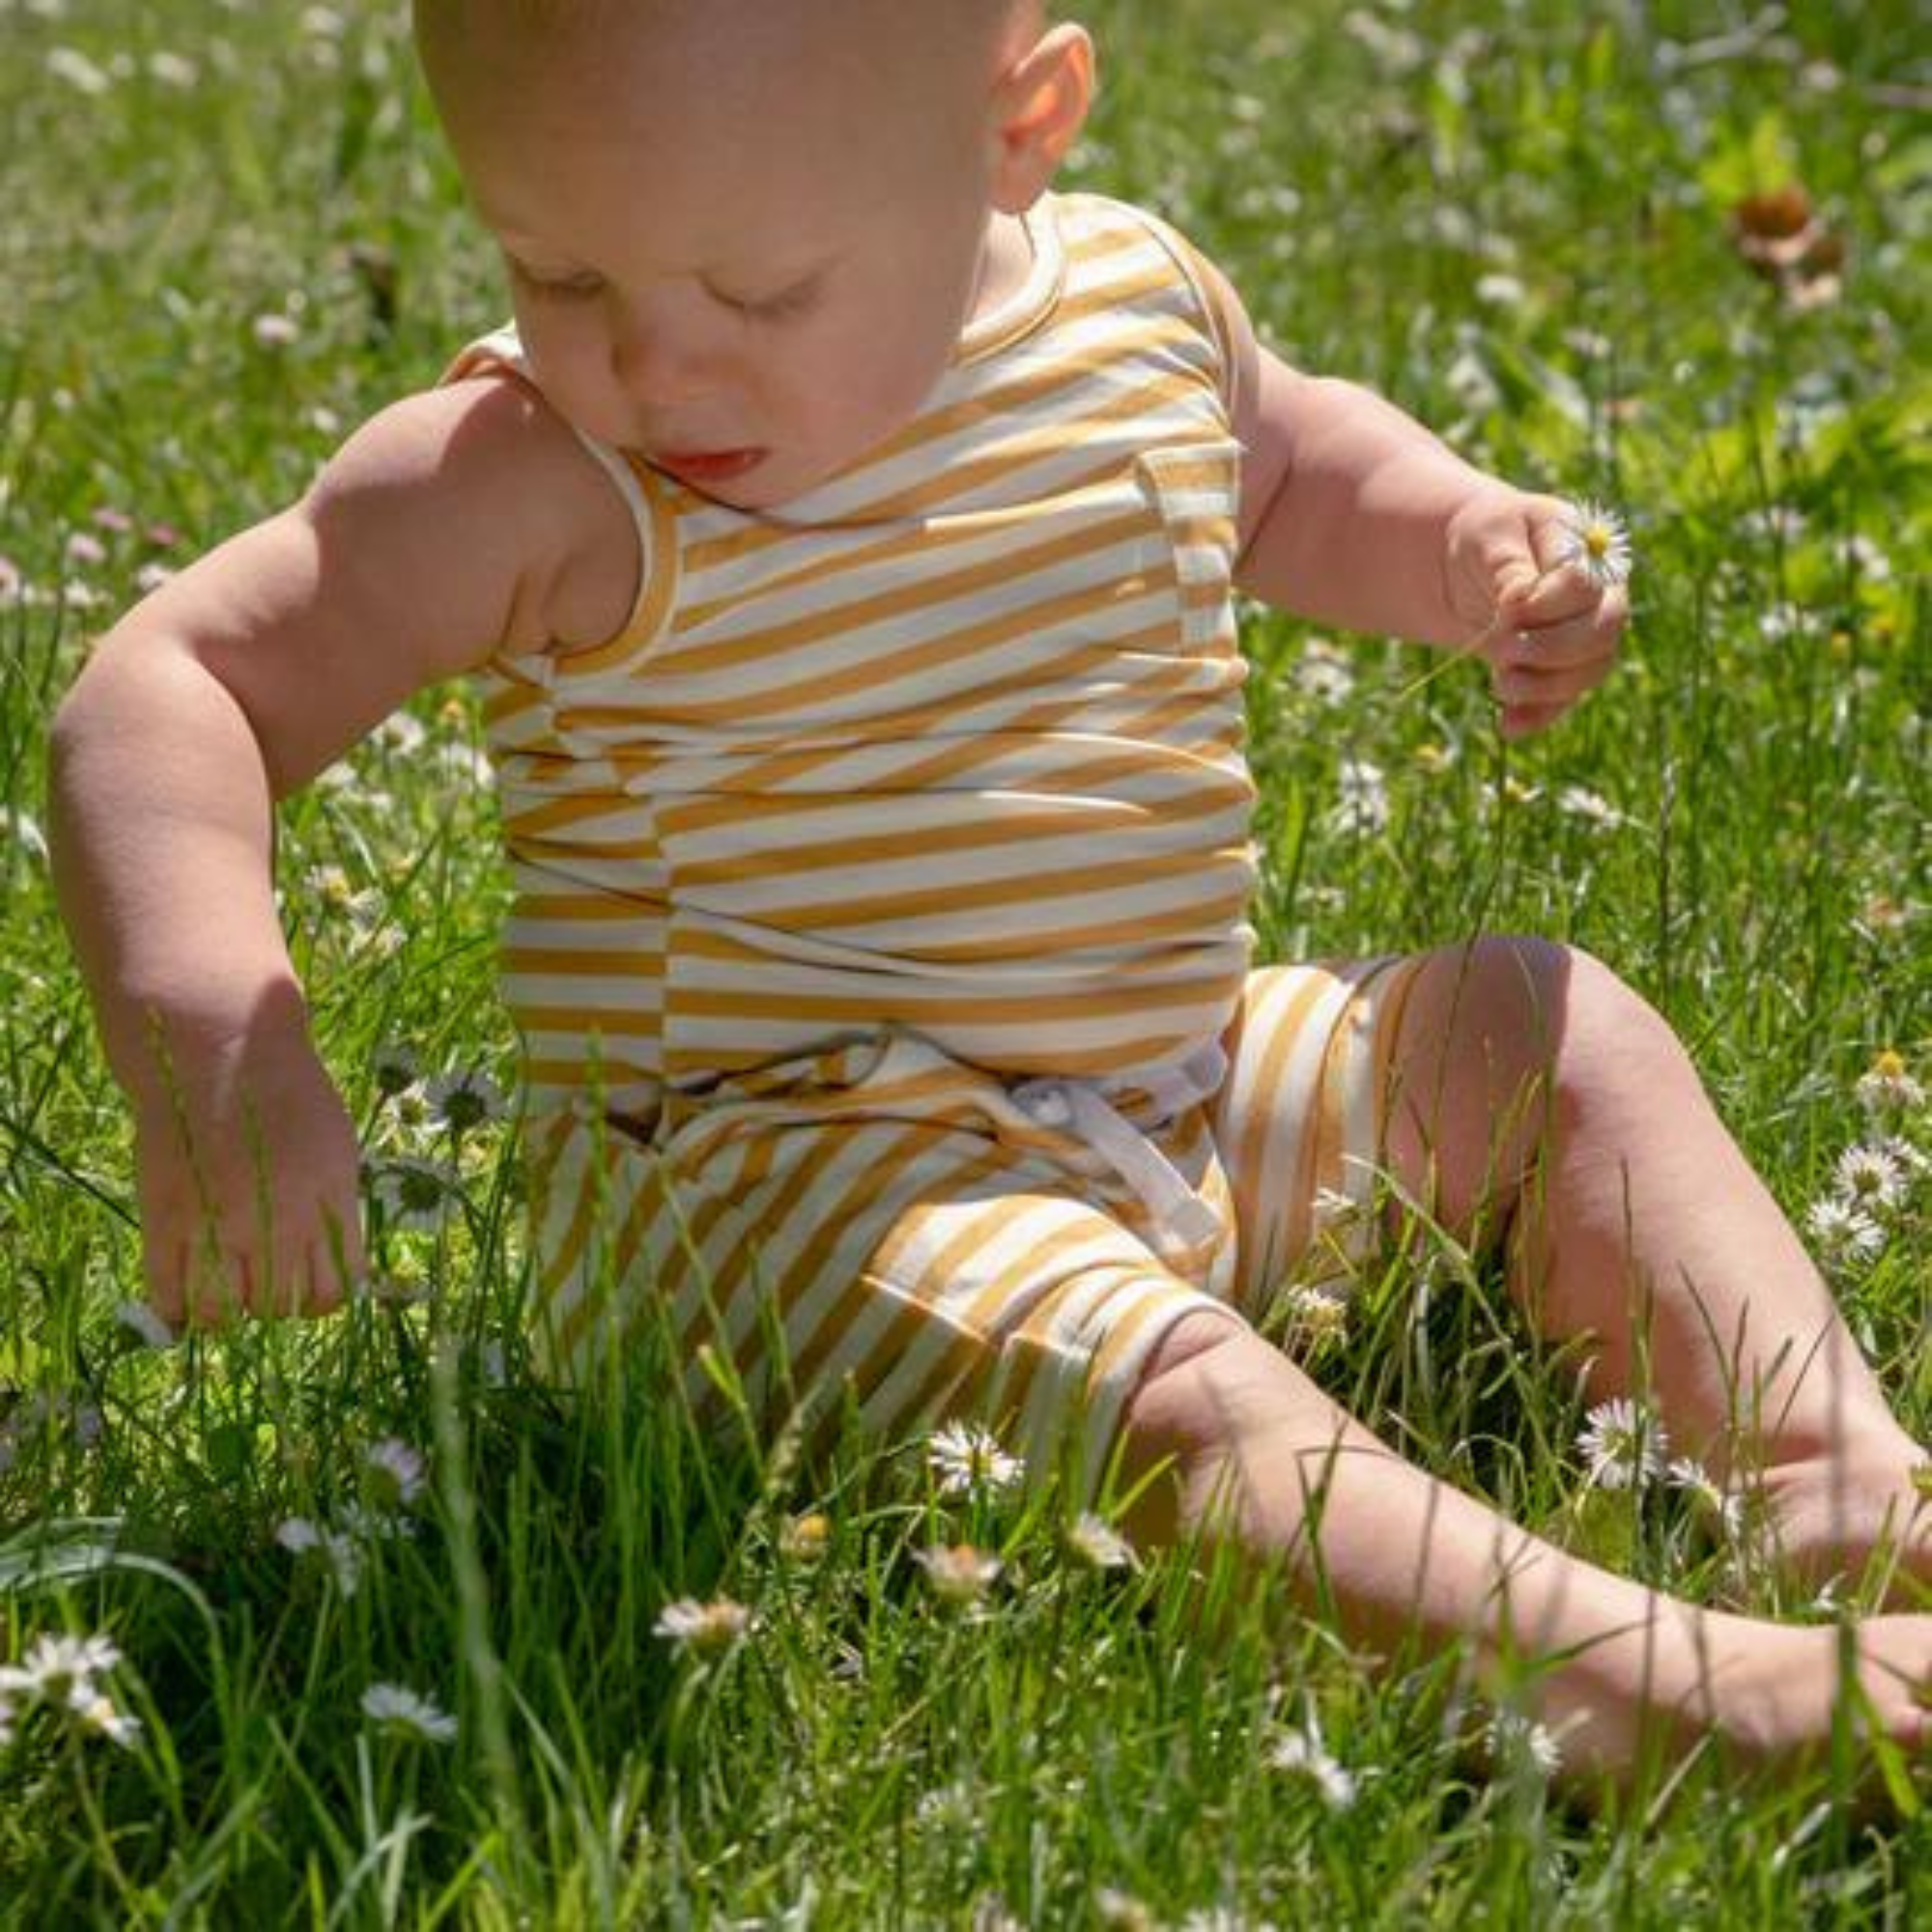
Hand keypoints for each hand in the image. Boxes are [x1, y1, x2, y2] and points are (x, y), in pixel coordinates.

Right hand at [132, 1021, 364, 1326]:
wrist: (222, 1051)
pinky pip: (170, 1295)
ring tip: (225, 1291)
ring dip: (228, 1311)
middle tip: (263, 1281)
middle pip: (278, 1306)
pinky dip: (179, 1311)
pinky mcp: (166, 1219)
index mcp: (326, 1204)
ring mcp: (218, 1223)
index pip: (334, 1291)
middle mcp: (276, 1222)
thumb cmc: (289, 1094)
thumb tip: (332, 1259)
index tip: (310, 1286)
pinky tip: (186, 1303)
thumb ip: (333, 1206)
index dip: (322, 1298)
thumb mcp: (336, 1147)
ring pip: (225, 1313)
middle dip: (274, 1303)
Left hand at [1446, 491, 1629, 738]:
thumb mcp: (1489, 538)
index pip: (1587, 586)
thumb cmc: (1485, 541)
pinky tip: (1507, 726)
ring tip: (1497, 682)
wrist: (1469, 568)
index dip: (1547, 605)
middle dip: (1550, 649)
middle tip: (1502, 649)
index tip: (1505, 609)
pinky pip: (1565, 700)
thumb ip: (1508, 567)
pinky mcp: (1565, 669)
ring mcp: (1589, 634)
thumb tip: (1519, 600)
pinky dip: (1537, 717)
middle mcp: (1601, 595)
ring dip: (1543, 686)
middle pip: (1602, 632)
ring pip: (1591, 671)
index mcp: (1586, 551)